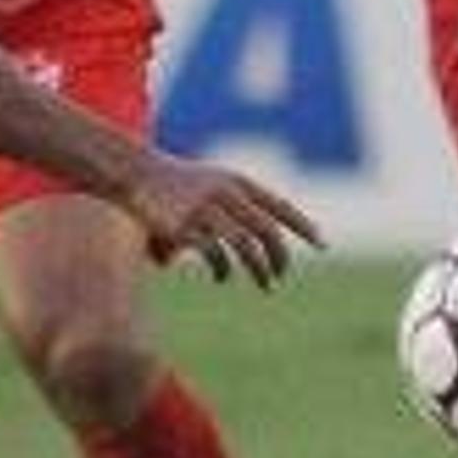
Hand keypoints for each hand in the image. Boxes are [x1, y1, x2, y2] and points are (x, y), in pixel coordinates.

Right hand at [122, 157, 324, 288]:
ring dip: (260, 268)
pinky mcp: (187, 226)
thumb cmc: (175, 183)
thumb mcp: (210, 185)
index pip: (279, 206)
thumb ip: (235, 209)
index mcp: (238, 181)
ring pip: (246, 245)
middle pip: (267, 230)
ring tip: (267, 284)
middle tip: (282, 275)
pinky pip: (215, 254)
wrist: (135, 172)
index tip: (322, 244)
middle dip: (280, 256)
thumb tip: (254, 243)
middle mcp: (227, 193)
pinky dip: (223, 269)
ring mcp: (207, 209)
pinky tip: (223, 277)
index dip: (303, 225)